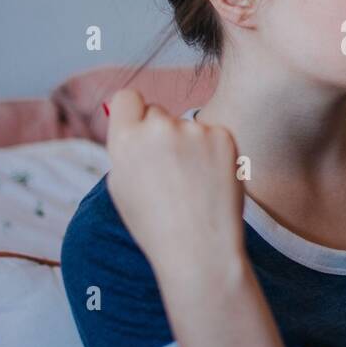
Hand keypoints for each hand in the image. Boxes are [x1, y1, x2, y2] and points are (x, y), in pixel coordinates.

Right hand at [102, 88, 244, 268]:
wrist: (199, 248)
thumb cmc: (156, 225)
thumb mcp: (122, 186)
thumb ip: (126, 148)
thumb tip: (135, 121)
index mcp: (125, 140)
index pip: (127, 98)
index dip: (134, 113)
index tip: (140, 128)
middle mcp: (158, 128)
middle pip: (158, 113)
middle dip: (161, 134)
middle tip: (170, 172)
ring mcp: (194, 130)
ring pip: (188, 127)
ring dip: (190, 146)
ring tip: (193, 185)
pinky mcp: (223, 136)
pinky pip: (213, 136)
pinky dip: (213, 153)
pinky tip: (211, 182)